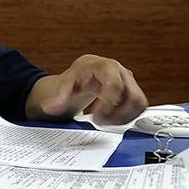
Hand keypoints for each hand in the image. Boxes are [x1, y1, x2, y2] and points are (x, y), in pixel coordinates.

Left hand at [33, 54, 147, 124]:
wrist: (85, 74)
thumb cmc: (77, 77)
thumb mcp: (65, 85)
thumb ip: (59, 97)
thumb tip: (49, 108)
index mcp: (104, 66)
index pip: (114, 85)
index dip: (108, 104)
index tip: (96, 116)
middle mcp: (120, 71)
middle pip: (132, 95)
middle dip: (117, 114)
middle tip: (100, 121)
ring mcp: (129, 81)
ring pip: (139, 103)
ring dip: (124, 117)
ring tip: (106, 121)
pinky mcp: (133, 90)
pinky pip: (139, 107)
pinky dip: (128, 116)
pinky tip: (113, 119)